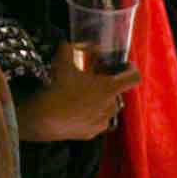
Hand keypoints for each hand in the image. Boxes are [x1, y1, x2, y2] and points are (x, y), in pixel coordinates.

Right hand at [16, 53, 141, 141]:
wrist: (42, 119)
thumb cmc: (57, 88)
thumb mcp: (62, 63)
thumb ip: (68, 49)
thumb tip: (67, 43)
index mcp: (109, 88)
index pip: (133, 78)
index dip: (132, 70)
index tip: (127, 66)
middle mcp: (110, 107)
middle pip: (117, 94)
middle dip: (108, 86)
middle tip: (95, 80)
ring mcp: (101, 122)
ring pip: (107, 109)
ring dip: (100, 102)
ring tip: (84, 97)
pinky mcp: (90, 134)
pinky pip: (96, 122)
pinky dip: (90, 116)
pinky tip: (76, 112)